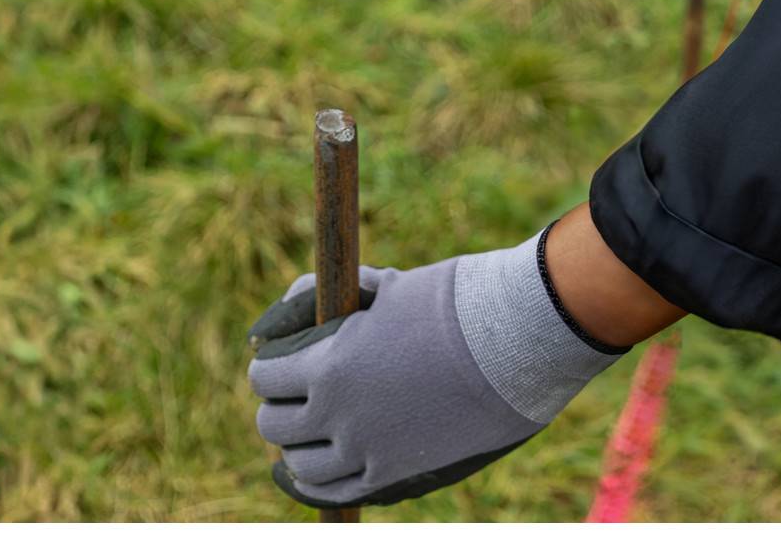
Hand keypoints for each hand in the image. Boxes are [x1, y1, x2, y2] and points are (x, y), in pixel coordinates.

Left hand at [246, 228, 625, 508]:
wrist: (514, 340)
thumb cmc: (449, 301)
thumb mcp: (382, 286)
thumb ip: (327, 297)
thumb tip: (284, 309)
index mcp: (329, 365)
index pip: (266, 378)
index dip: (267, 365)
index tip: (276, 359)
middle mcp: (339, 417)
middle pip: (275, 426)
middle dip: (278, 405)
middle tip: (290, 392)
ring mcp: (368, 452)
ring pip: (301, 466)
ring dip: (296, 445)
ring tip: (304, 429)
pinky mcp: (397, 475)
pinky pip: (338, 493)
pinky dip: (317, 482)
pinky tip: (314, 469)